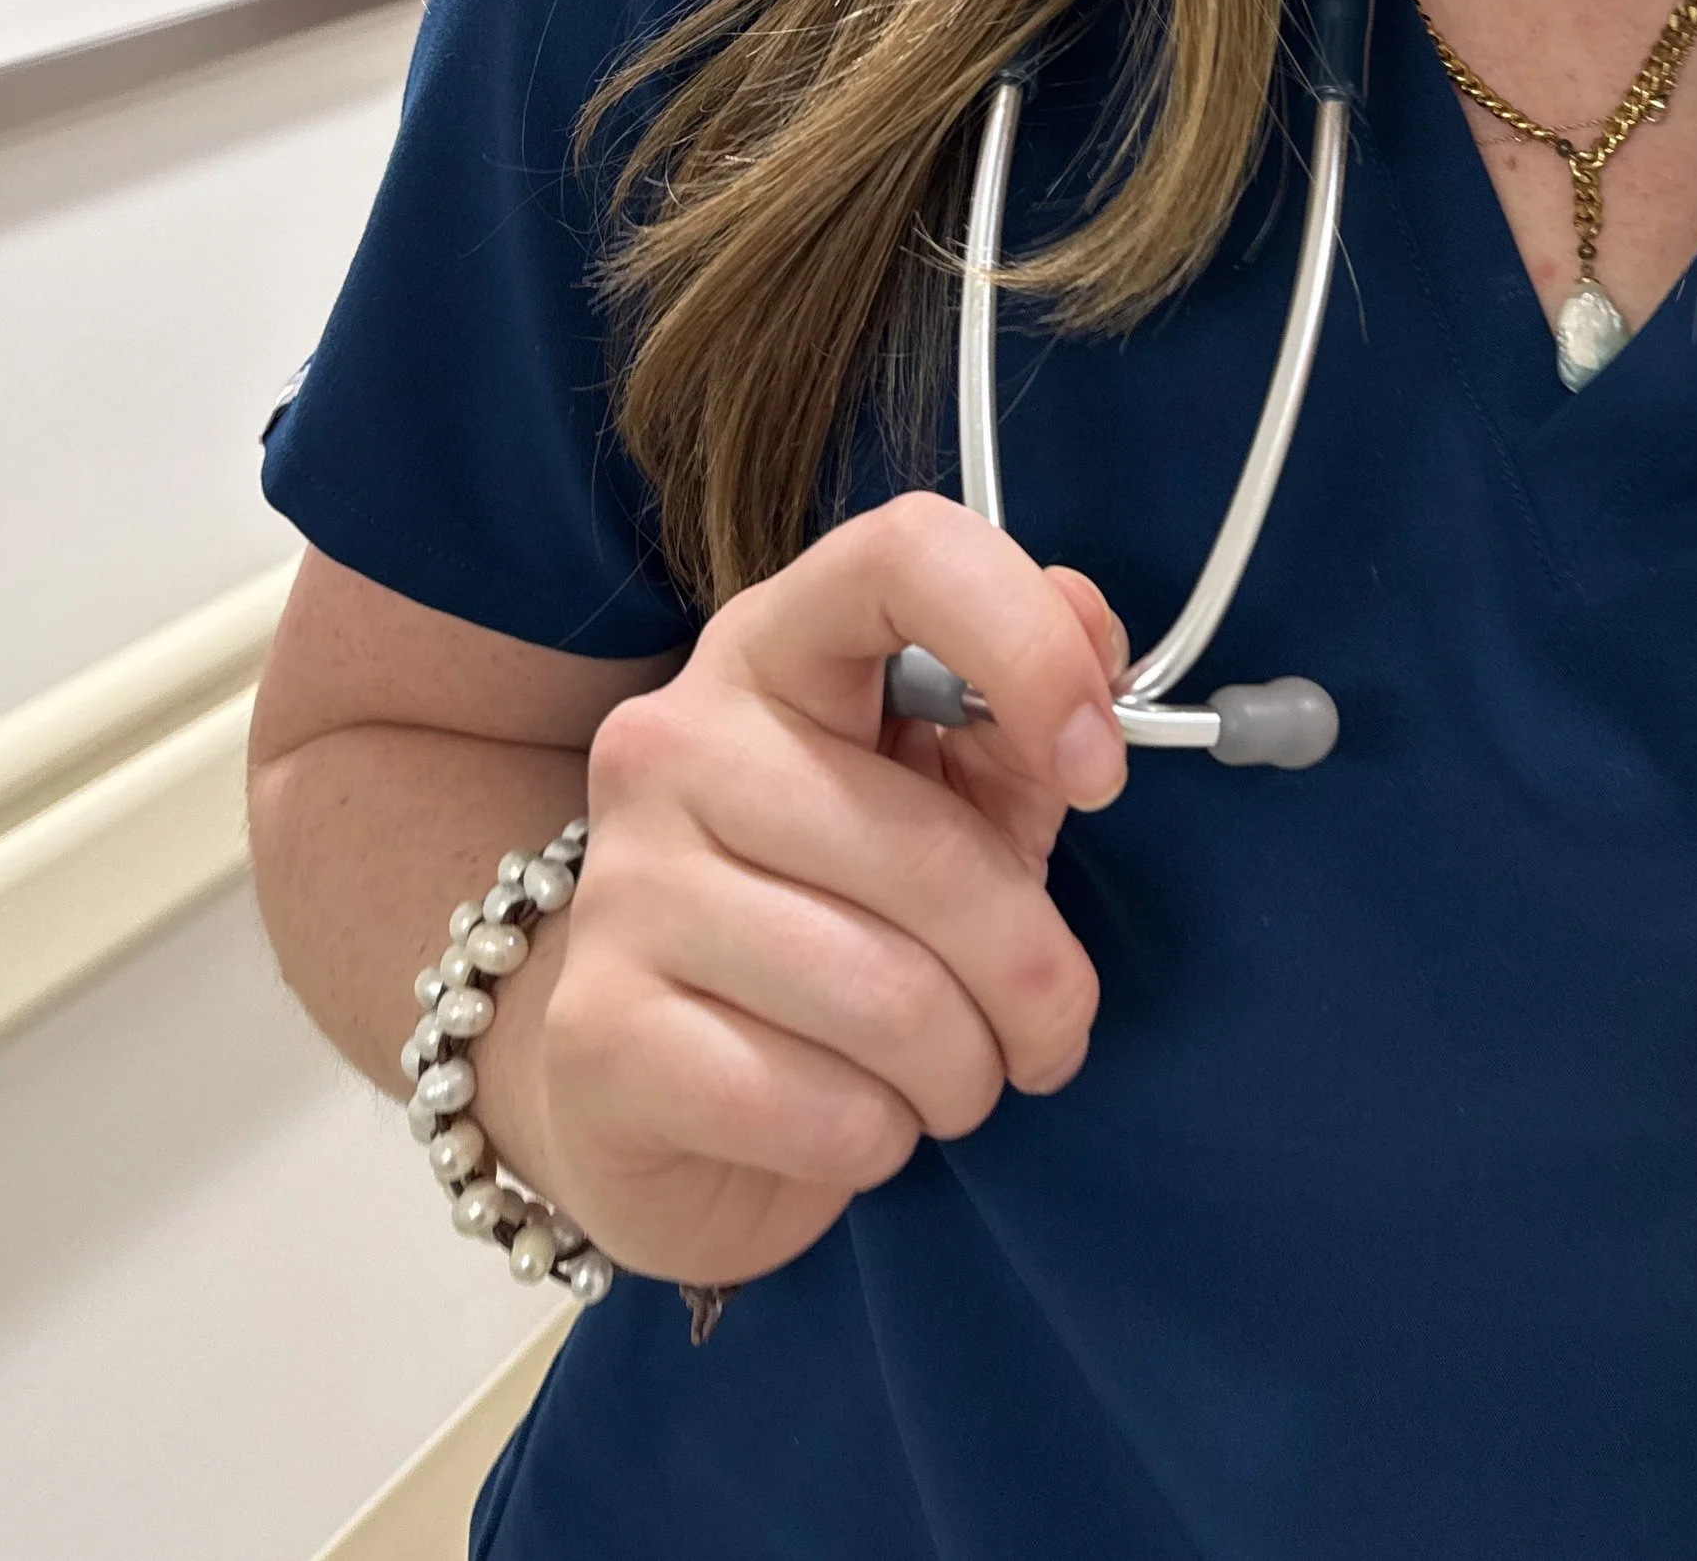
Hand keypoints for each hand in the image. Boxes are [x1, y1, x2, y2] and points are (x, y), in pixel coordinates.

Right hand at [517, 492, 1128, 1286]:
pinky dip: (878, 1141)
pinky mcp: (599, 1035)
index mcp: (773, 648)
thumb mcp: (945, 798)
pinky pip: (821, 1109)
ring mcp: (623, 885)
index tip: (1095, 771)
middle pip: (929, 850)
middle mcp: (674, 740)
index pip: (902, 555)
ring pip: (887, 998)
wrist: (642, 1091)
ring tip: (948, 1076)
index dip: (1029, 646)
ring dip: (963, 1072)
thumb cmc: (829, 918)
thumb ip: (1020, 714)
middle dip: (1032, 975)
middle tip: (1048, 1024)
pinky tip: (855, 1123)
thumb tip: (1096, 638)